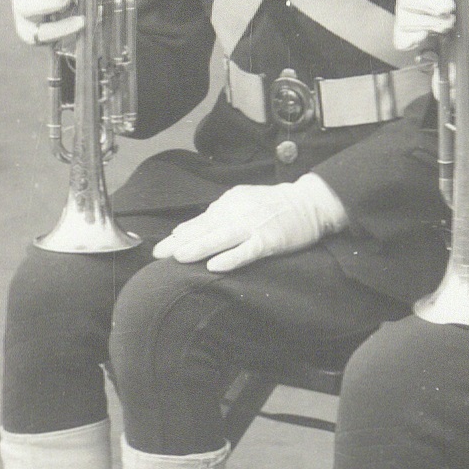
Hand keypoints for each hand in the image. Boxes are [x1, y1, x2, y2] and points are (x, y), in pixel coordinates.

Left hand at [161, 175, 351, 271]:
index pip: (198, 221)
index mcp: (228, 204)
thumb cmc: (273, 205)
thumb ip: (217, 215)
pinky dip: (231, 258)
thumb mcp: (242, 202)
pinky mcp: (269, 240)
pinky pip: (247, 251)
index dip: (178, 235)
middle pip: (203, 229)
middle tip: (158, 255)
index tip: (159, 247)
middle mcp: (236, 213)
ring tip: (179, 258)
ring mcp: (253, 227)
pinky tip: (216, 266)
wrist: (309, 203)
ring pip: (221, 238)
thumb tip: (187, 229)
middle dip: (179, 243)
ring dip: (199, 247)